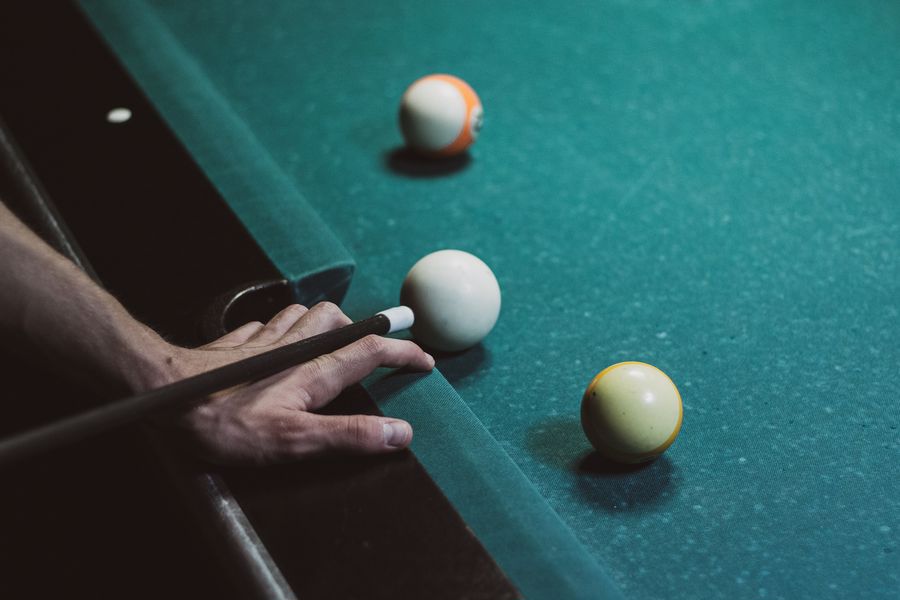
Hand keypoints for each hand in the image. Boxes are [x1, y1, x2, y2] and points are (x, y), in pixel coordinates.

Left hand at [166, 302, 433, 464]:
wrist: (164, 396)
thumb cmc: (225, 423)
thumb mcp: (294, 441)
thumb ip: (349, 435)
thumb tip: (399, 433)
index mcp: (315, 370)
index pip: (372, 350)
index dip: (403, 353)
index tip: (424, 360)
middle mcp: (293, 347)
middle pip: (339, 320)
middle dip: (361, 329)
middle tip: (371, 349)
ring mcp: (262, 341)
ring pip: (303, 313)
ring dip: (324, 322)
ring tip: (332, 340)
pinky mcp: (235, 344)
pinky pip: (264, 324)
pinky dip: (279, 328)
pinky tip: (274, 342)